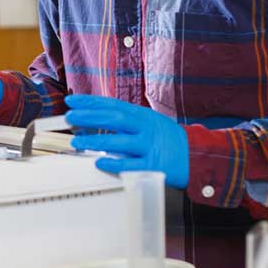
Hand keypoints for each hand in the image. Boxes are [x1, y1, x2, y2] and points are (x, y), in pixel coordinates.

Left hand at [66, 94, 189, 188]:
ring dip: (95, 141)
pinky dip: (113, 163)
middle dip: (89, 117)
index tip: (72, 101)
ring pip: (119, 142)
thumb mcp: (149, 122)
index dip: (91, 102)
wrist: (197, 156)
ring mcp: (150, 147)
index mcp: (143, 115)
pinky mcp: (153, 166)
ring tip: (76, 141)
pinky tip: (98, 162)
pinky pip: (130, 165)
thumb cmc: (167, 139)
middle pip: (114, 119)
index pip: (113, 104)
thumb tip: (95, 118)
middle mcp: (146, 128)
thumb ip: (127, 121)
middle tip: (69, 117)